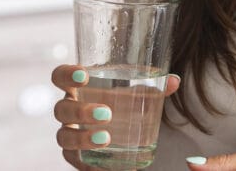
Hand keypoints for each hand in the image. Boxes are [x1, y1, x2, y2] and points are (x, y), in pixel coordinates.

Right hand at [52, 64, 181, 169]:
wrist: (118, 135)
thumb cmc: (122, 107)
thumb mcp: (136, 97)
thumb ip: (154, 88)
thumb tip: (174, 81)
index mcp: (79, 88)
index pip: (60, 76)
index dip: (66, 74)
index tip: (85, 75)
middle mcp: (69, 111)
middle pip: (60, 109)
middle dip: (80, 111)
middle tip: (106, 113)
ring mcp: (69, 134)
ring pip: (63, 137)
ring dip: (82, 138)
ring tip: (106, 139)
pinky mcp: (76, 157)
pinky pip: (75, 161)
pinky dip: (89, 163)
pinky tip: (106, 165)